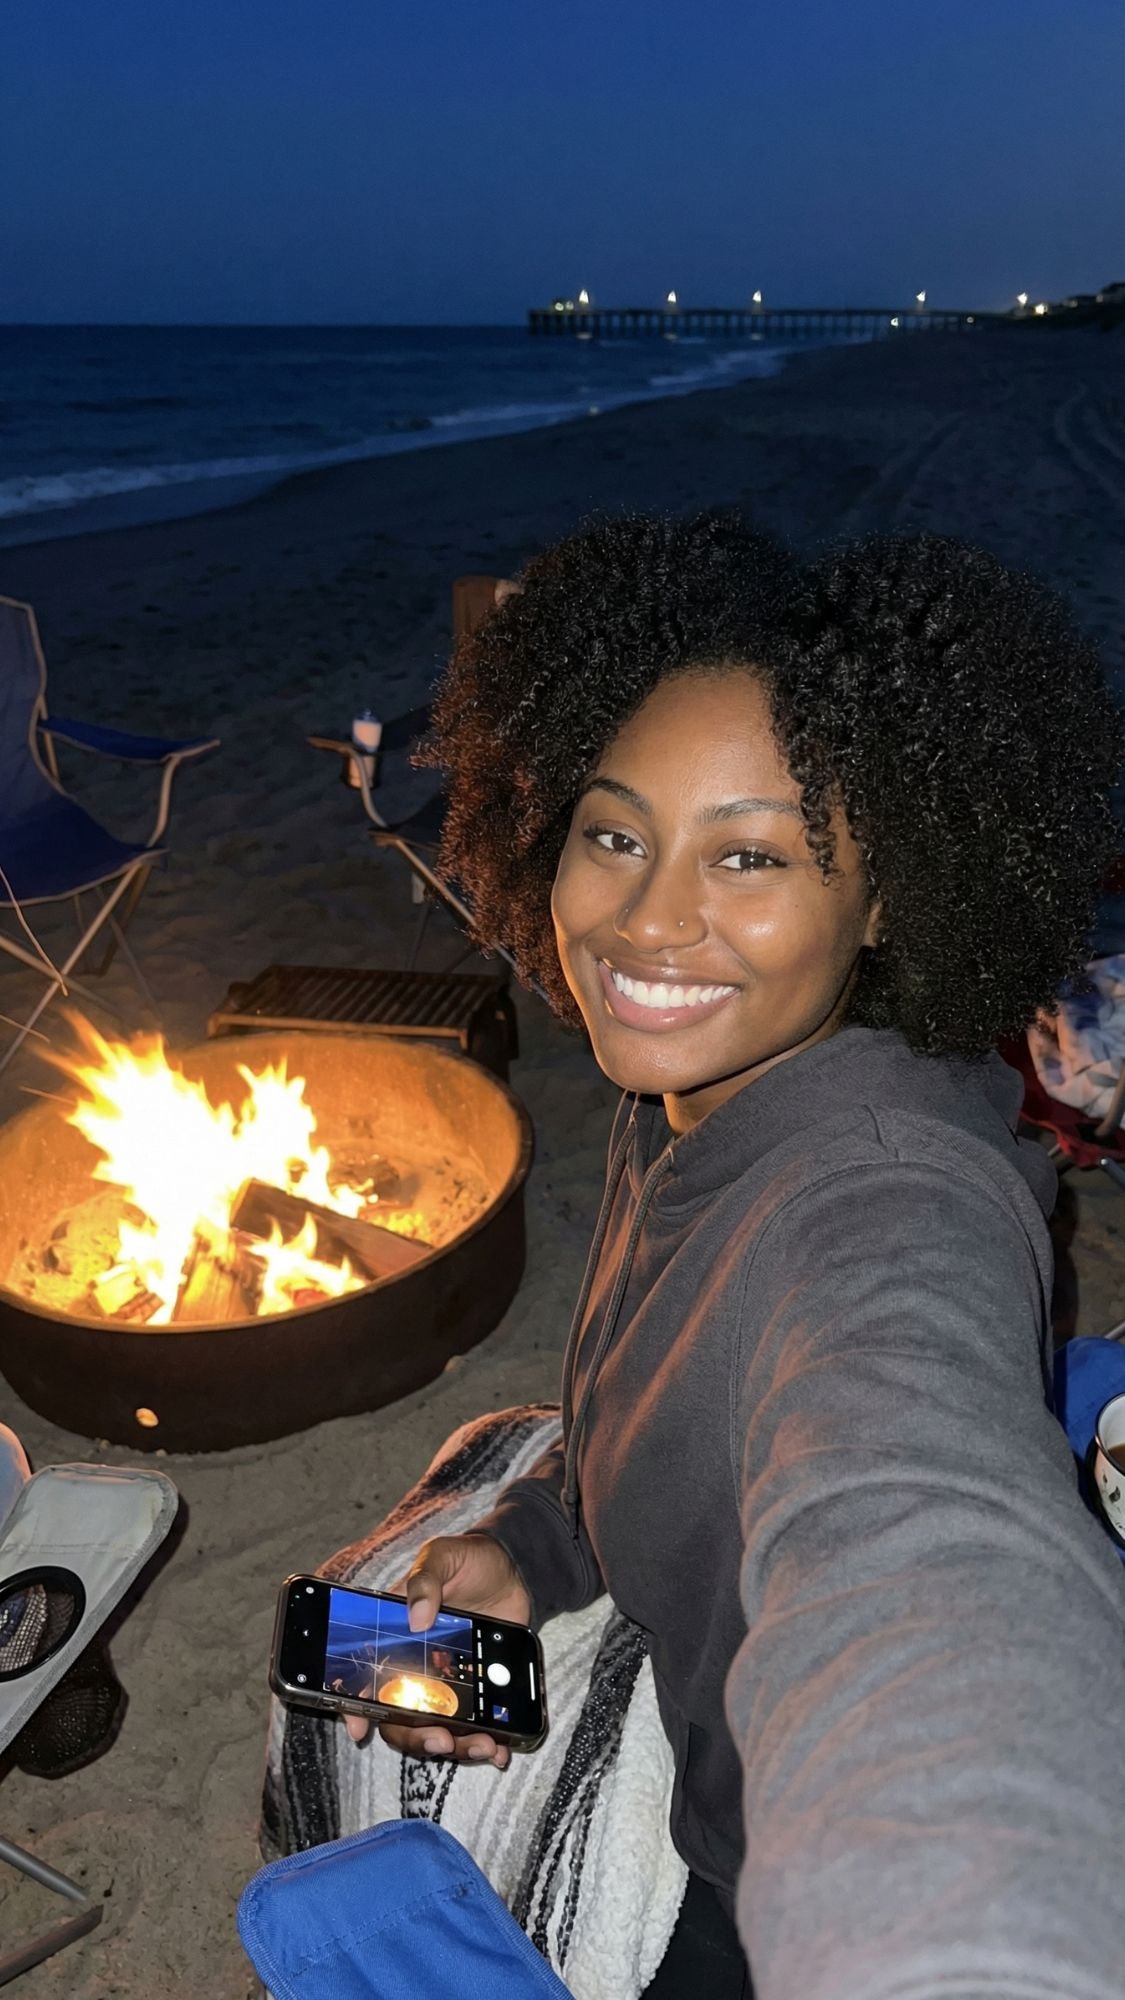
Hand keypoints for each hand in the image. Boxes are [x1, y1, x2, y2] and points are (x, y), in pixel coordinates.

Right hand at [342, 1533, 529, 1768]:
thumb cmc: (468, 1560)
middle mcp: (416, 1668)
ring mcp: (448, 1684)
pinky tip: (500, 1752)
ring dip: (456, 1747)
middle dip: (417, 1737)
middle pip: (401, 1718)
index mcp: (395, 1637)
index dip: (356, 1706)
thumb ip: (426, 1579)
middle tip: (440, 1739)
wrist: (514, 1569)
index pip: (366, 1677)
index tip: (358, 1728)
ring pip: (439, 1729)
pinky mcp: (479, 1691)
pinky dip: (488, 1745)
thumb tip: (417, 1616)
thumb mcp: (443, 1556)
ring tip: (483, 1747)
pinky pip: (477, 1727)